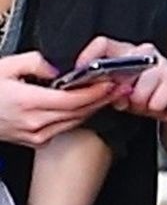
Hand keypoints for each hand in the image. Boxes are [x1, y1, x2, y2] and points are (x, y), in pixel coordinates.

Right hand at [0, 51, 115, 145]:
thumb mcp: (7, 66)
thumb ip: (36, 63)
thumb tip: (58, 68)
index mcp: (28, 103)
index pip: (74, 100)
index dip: (96, 92)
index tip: (110, 82)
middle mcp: (34, 122)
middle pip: (79, 113)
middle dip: (101, 99)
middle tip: (118, 87)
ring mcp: (33, 135)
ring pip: (73, 122)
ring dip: (92, 109)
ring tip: (107, 94)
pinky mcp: (33, 141)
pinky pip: (62, 128)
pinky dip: (76, 117)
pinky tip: (84, 106)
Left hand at [72, 36, 166, 121]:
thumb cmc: (146, 100)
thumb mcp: (119, 95)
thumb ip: (104, 89)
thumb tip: (87, 89)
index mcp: (126, 56)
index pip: (105, 44)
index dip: (91, 54)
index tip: (82, 71)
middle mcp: (146, 55)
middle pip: (130, 57)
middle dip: (123, 82)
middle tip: (123, 99)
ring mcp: (165, 65)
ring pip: (149, 74)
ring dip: (141, 95)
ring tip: (141, 105)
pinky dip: (158, 101)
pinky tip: (156, 106)